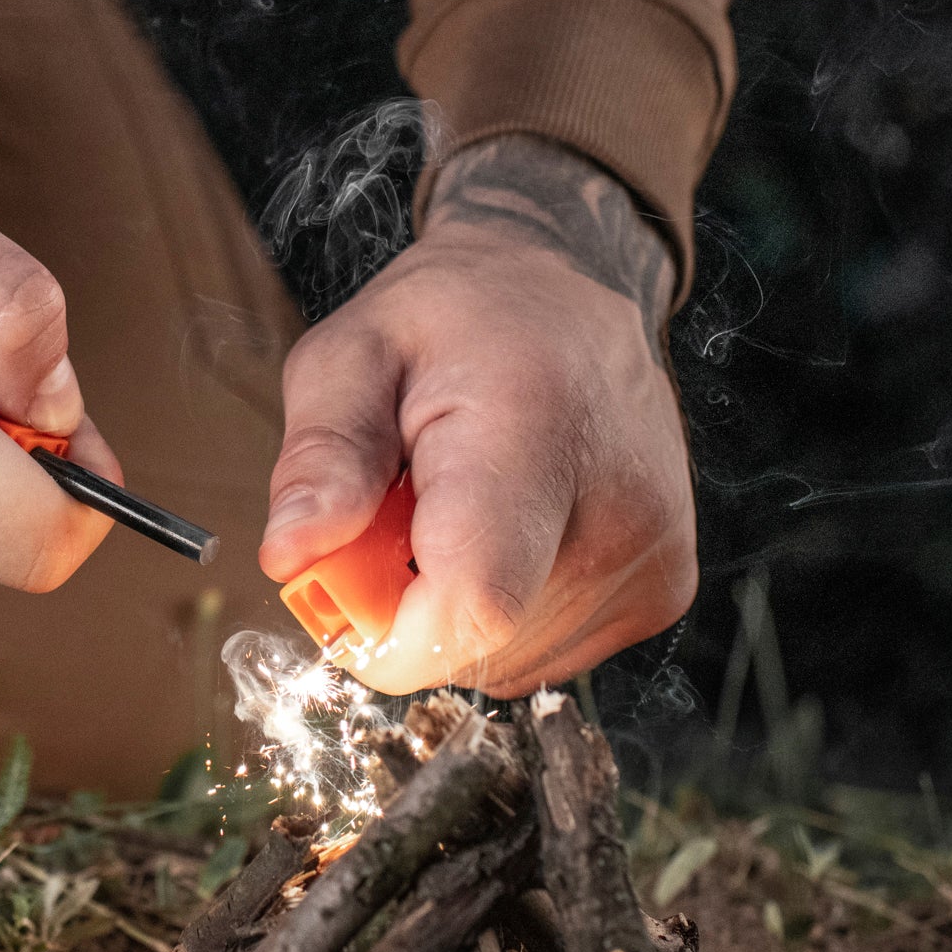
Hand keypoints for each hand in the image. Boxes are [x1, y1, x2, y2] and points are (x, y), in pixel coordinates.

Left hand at [258, 132, 694, 694]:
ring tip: (456, 515)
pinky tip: (503, 535)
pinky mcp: (662, 591)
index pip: (472, 608)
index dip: (386, 632)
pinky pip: (542, 654)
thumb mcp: (351, 356)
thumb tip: (289, 553)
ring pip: (504, 661)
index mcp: (536, 438)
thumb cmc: (451, 322)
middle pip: (476, 645)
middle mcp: (621, 510)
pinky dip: (501, 614)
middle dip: (405, 609)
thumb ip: (321, 458)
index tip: (345, 581)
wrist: (565, 290)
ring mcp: (653, 558)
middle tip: (398, 517)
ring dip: (452, 610)